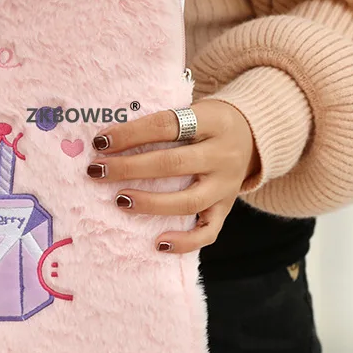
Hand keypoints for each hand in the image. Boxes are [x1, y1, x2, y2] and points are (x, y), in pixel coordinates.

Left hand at [87, 100, 258, 253]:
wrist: (254, 134)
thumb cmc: (207, 122)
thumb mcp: (193, 110)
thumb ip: (161, 123)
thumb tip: (109, 140)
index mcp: (212, 121)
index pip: (166, 125)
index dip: (131, 133)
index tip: (100, 141)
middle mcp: (223, 154)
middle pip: (173, 164)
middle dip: (130, 168)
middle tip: (97, 171)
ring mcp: (227, 184)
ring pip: (188, 201)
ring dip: (150, 203)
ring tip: (119, 200)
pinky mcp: (227, 208)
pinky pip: (209, 232)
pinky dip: (184, 241)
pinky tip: (158, 242)